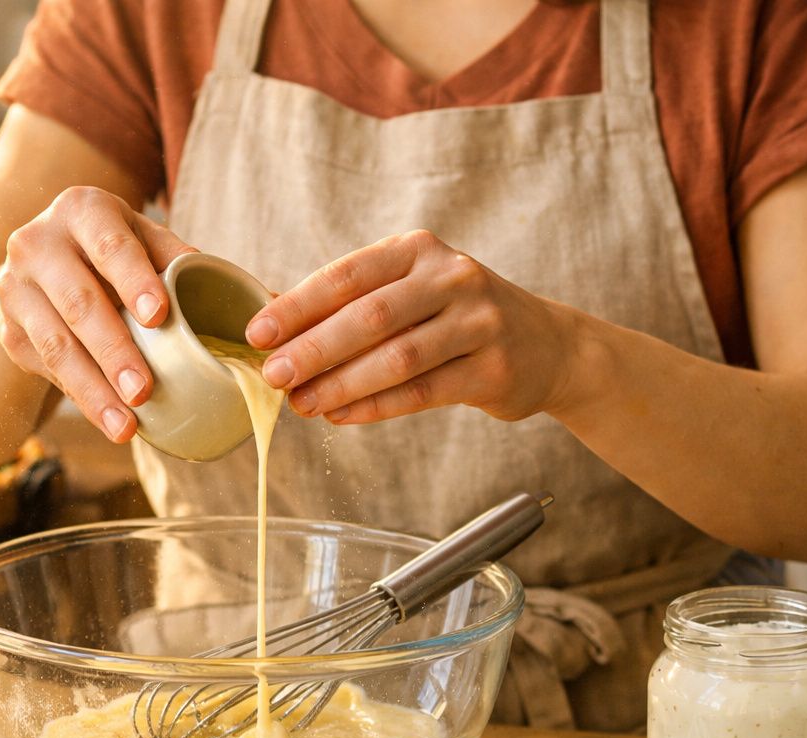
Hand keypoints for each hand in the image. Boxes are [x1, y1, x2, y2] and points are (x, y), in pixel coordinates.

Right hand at [0, 186, 196, 440]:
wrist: (36, 274)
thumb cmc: (113, 257)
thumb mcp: (146, 247)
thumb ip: (193, 266)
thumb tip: (272, 300)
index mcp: (84, 210)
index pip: (111, 244)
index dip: (134, 279)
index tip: (158, 316)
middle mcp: (40, 241)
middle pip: (80, 301)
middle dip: (114, 350)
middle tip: (145, 391)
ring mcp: (16, 286)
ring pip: (58, 344)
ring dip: (95, 389)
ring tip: (127, 425)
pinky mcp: (8, 328)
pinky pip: (47, 368)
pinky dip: (81, 398)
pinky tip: (109, 421)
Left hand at [246, 230, 579, 424]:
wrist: (547, 345)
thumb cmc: (454, 317)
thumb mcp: (410, 290)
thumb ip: (351, 304)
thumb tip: (272, 326)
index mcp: (419, 250)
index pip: (348, 275)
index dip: (299, 304)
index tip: (258, 333)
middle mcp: (452, 277)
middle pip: (370, 316)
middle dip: (314, 349)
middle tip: (274, 375)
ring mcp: (479, 321)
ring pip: (397, 358)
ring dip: (341, 385)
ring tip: (303, 404)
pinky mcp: (494, 368)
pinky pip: (423, 391)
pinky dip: (376, 407)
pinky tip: (342, 417)